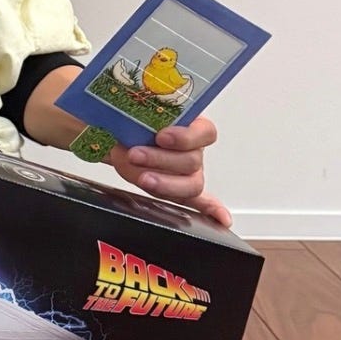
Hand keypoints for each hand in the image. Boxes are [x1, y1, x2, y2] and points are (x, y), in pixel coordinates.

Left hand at [109, 115, 232, 227]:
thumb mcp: (134, 121)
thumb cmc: (132, 128)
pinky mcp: (182, 192)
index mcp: (191, 125)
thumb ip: (140, 124)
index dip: (185, 137)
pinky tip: (221, 219)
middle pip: (193, 161)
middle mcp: (195, 151)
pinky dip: (212, 210)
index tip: (161, 137)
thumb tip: (134, 128)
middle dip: (161, 159)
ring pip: (191, 184)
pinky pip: (202, 202)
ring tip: (143, 177)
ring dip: (165, 183)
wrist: (118, 144)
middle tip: (136, 155)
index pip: (205, 132)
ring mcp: (190, 174)